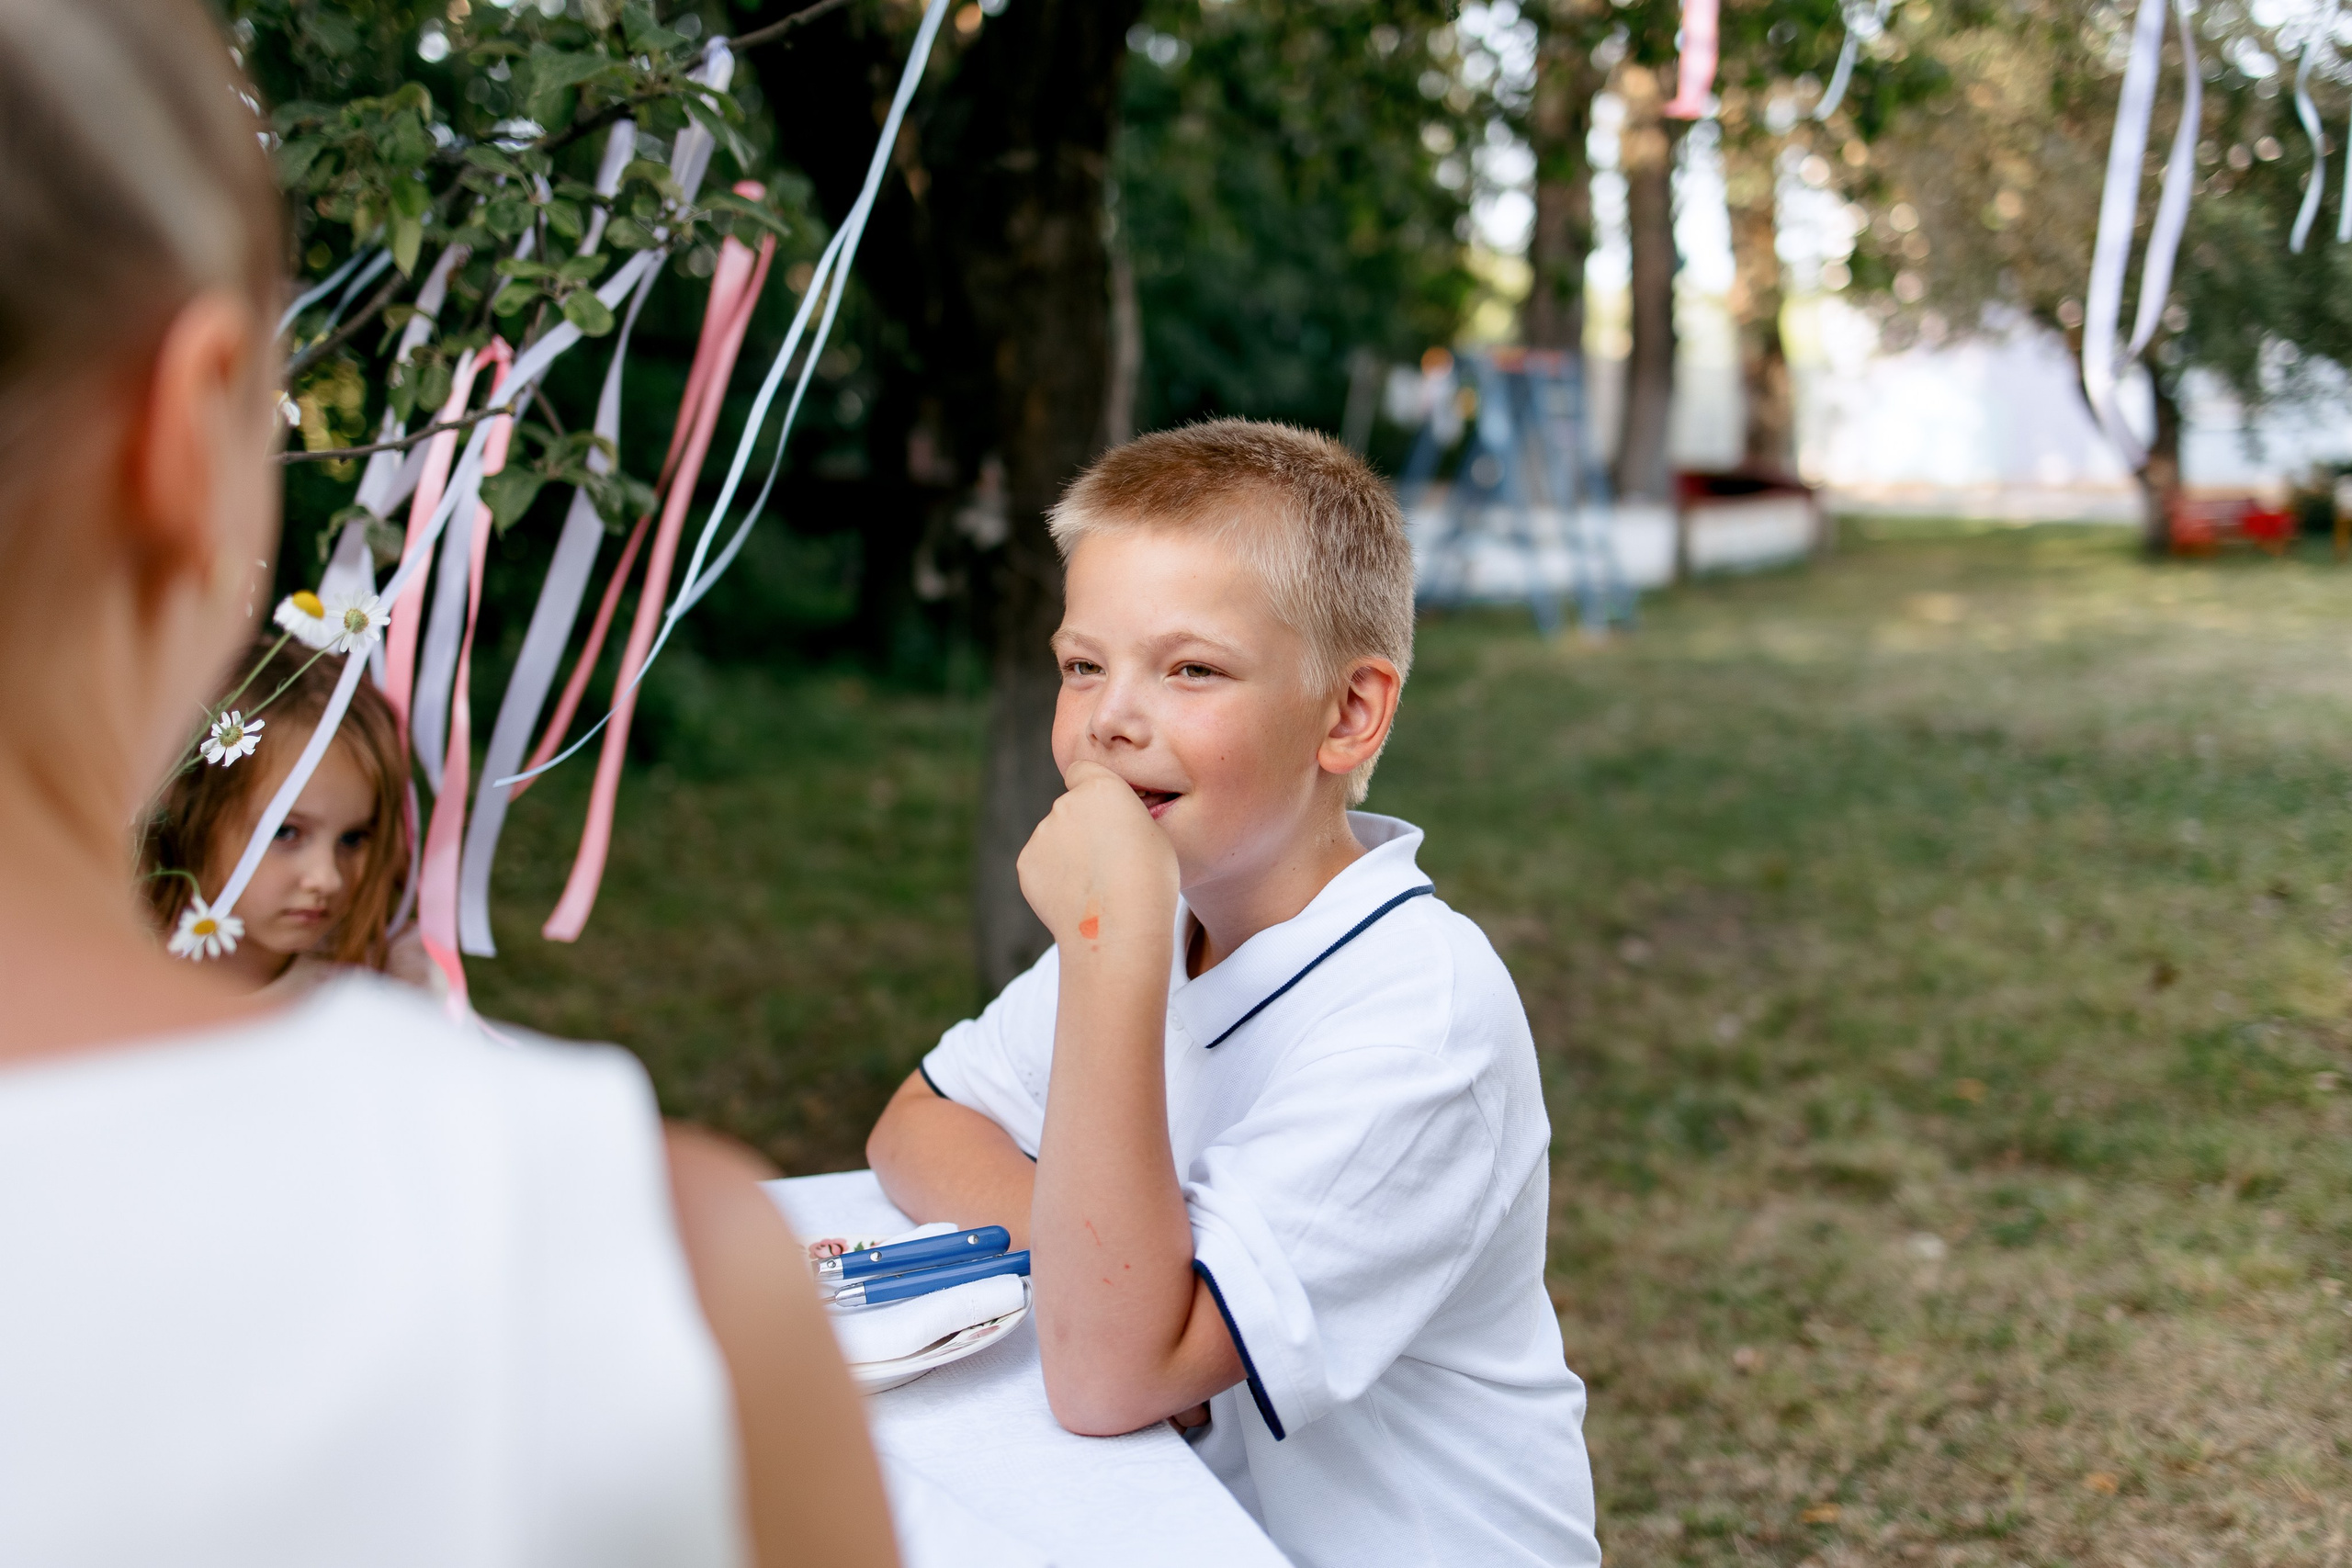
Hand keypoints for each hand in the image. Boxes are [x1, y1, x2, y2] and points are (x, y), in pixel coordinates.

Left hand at [1016, 759, 1178, 955]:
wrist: (1118, 926)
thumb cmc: (1150, 881)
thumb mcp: (1153, 834)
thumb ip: (1123, 817)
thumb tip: (1109, 824)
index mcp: (1100, 788)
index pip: (1083, 771)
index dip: (1091, 789)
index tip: (1103, 811)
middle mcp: (1064, 804)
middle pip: (1070, 808)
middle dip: (1082, 827)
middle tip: (1106, 861)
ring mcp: (1042, 834)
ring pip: (1054, 838)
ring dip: (1068, 854)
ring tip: (1094, 886)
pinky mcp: (1026, 863)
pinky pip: (1041, 863)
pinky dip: (1053, 877)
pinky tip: (1076, 897)